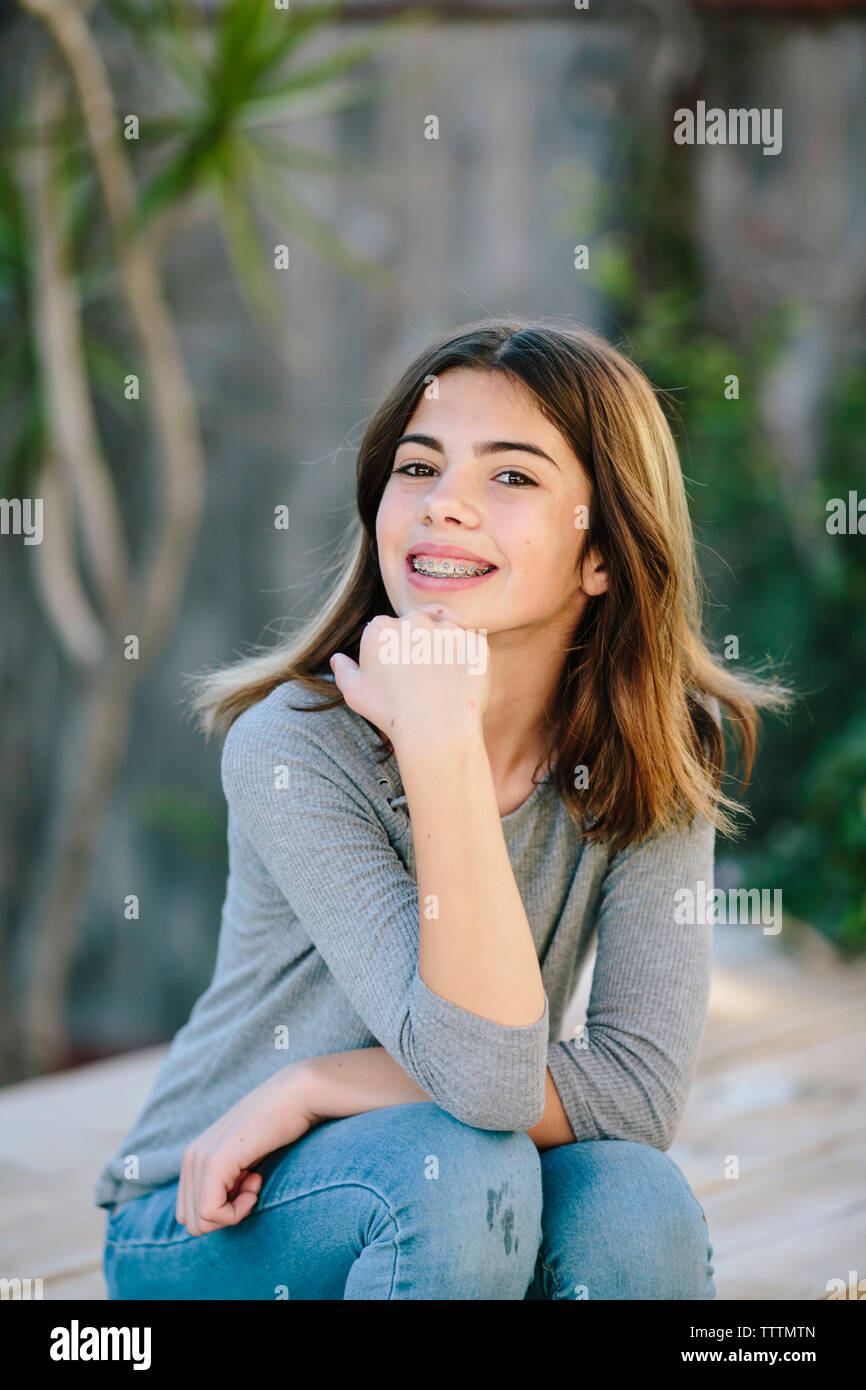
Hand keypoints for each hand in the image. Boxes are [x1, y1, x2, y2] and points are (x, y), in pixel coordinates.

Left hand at [175, 1064, 315, 1236]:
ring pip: (201, 1222)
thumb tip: (215, 1216)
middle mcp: (191, 1157)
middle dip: (226, 1216)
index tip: (249, 1185)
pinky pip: (211, 1212)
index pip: (191, 1215)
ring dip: (233, 1212)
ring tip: (256, 1178)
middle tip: (253, 1184)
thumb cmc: (280, 1127)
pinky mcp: (214, 1161)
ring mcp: (199, 1158)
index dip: (223, 1213)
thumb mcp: (247, 1159)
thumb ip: (228, 1180)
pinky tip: (257, 1180)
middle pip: (194, 1223)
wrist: (297, 1096)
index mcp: (194, 1157)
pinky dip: (237, 1211)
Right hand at [330, 607, 490, 754]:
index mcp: (381, 628)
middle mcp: (415, 620)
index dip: (390, 655)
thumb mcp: (355, 694)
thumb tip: (338, 659)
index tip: (396, 676)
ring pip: (444, 635)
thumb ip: (345, 671)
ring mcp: (448, 629)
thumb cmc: (390, 713)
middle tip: (420, 680)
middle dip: (417, 647)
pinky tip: (457, 686)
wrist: (435, 730)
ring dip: (443, 652)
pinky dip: (466, 663)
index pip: (385, 632)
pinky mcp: (475, 642)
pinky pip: (471, 648)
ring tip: (440, 685)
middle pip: (415, 627)